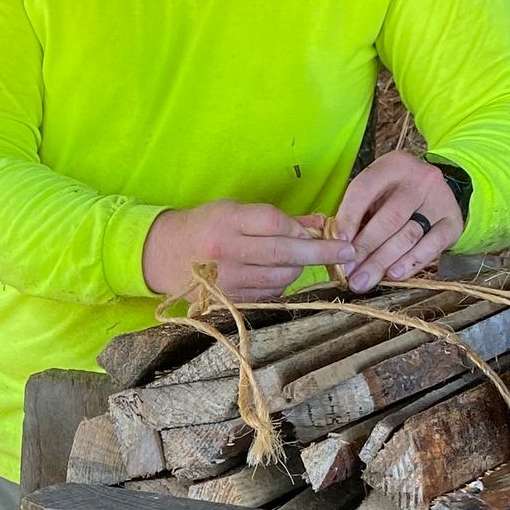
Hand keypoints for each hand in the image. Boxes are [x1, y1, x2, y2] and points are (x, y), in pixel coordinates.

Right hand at [142, 200, 350, 303]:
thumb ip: (277, 218)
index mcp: (226, 222)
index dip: (301, 228)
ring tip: (298, 259)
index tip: (325, 231)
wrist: (162, 256)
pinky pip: (269, 293)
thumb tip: (320, 222)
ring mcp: (227, 279)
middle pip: (283, 252)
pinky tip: (280, 274)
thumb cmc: (203, 226)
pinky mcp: (229, 300)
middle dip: (321, 252)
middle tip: (348, 252)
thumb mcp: (234, 210)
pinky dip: (282, 283)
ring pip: (280, 276)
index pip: (274, 222)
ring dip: (299, 268)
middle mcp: (226, 252)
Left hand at [333, 153, 462, 291]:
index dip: (348, 219)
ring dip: (382, 262)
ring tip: (363, 280)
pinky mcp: (453, 221)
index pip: (364, 191)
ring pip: (408, 236)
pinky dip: (411, 263)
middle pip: (388, 219)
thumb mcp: (375, 191)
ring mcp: (440, 200)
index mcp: (393, 165)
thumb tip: (337, 247)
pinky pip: (432, 246)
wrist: (437, 189)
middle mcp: (420, 179)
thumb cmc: (394, 193)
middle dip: (365, 249)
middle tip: (348, 272)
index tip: (336, 244)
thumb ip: (357, 212)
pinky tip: (393, 275)